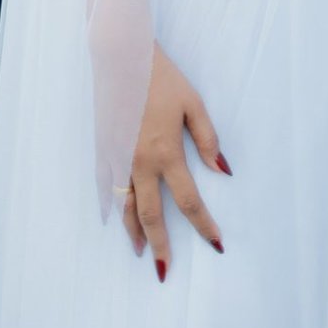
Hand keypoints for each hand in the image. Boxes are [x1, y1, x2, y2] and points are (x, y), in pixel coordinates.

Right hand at [123, 44, 229, 277]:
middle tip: (165, 271)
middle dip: (161, 245)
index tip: (215, 244)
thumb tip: (223, 171)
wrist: (121, 56)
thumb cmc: (162, 77)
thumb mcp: (193, 102)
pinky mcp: (104, 148)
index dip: (203, 225)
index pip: (189, 200)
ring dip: (134, 232)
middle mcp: (140, 162)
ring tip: (141, 252)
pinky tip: (111, 218)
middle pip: (153, 215)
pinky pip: (105, 186)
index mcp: (167, 152)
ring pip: (126, 206)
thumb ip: (208, 138)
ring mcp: (118, 157)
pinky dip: (109, 205)